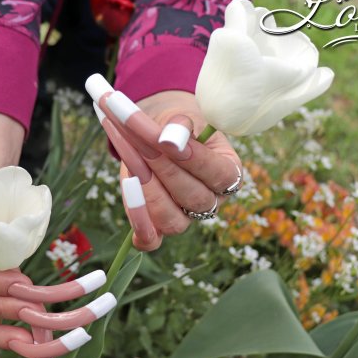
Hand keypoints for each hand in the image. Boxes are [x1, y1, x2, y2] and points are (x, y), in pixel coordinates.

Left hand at [95, 88, 240, 250]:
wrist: (156, 133)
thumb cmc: (175, 125)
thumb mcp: (182, 117)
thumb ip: (180, 126)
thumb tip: (170, 138)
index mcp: (229, 173)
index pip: (220, 175)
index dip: (194, 159)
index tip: (166, 138)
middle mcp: (211, 201)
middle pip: (194, 198)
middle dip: (163, 167)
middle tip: (138, 139)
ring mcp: (185, 219)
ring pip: (172, 221)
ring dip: (147, 190)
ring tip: (129, 157)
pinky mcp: (156, 228)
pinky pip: (150, 240)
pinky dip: (138, 224)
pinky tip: (128, 193)